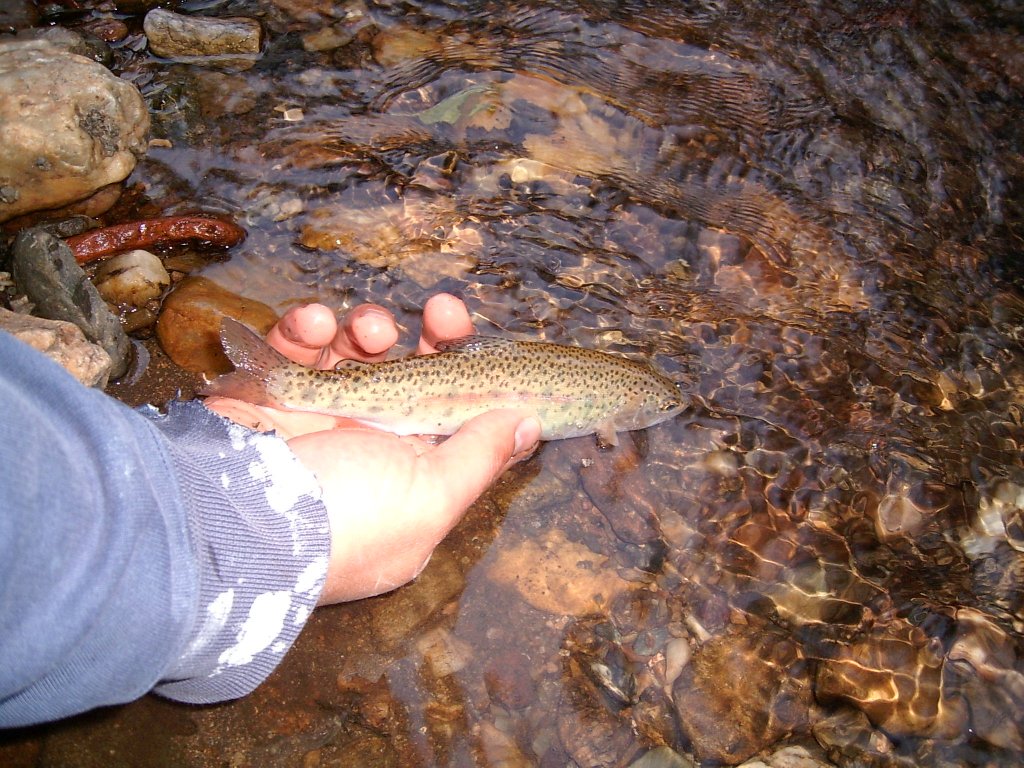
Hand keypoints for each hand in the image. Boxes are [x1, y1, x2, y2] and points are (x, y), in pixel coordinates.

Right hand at [205, 294, 541, 603]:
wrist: (232, 520)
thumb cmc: (346, 518)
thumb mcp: (430, 497)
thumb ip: (480, 456)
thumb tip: (527, 423)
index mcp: (412, 480)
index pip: (457, 424)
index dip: (479, 384)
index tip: (494, 349)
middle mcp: (369, 450)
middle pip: (415, 379)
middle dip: (435, 340)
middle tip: (444, 311)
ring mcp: (320, 421)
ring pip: (358, 356)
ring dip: (369, 330)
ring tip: (367, 326)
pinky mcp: (272, 394)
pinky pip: (297, 347)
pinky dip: (307, 326)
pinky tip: (316, 324)